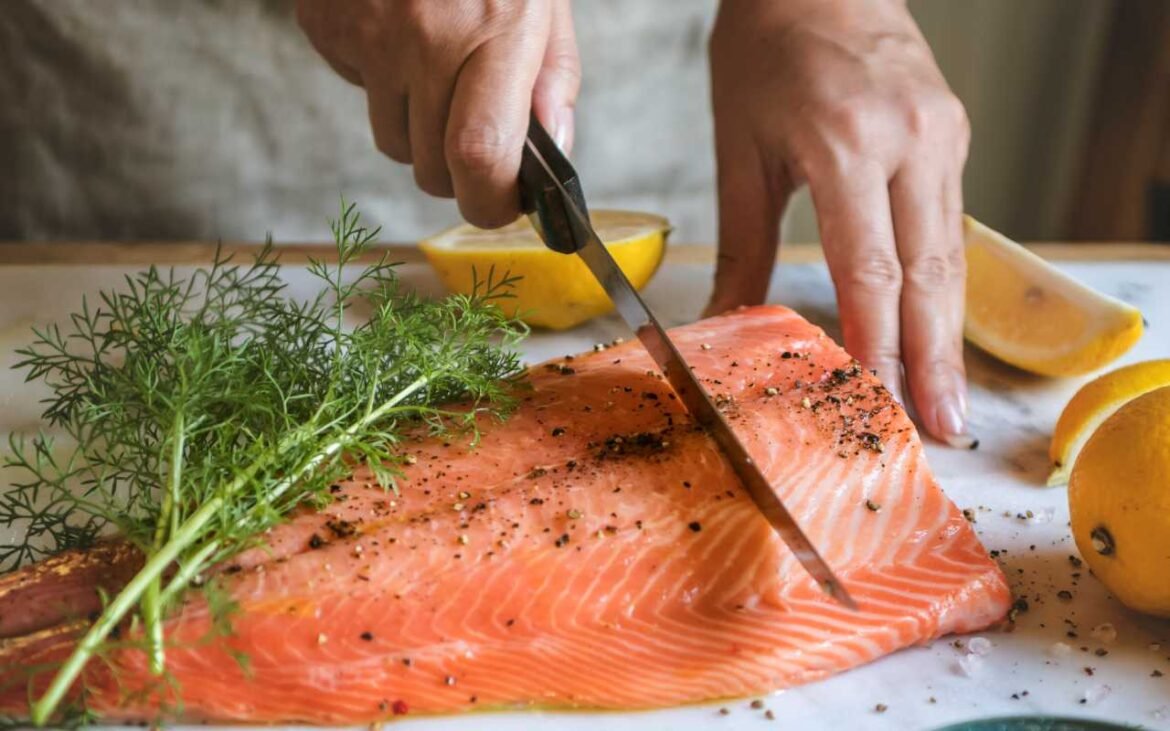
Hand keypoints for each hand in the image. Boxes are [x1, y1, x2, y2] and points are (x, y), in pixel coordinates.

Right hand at [296, 0, 579, 227]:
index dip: (489, 202)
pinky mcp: (326, 25)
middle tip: (474, 132)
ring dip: (416, 130)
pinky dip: (378, 83)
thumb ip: (554, 80)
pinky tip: (397, 33)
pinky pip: (355, 93)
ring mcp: (370, 33)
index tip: (501, 204)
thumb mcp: (542, 1)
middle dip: (456, 174)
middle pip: (431, 168)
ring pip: (391, 142)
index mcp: (496, 29)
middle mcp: (428, 35)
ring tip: (435, 68)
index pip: (479, 155)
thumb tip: (555, 157)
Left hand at [705, 0, 973, 446]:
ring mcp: (942, 136)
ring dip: (948, 333)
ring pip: (951, 255)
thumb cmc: (767, 48)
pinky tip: (935, 330)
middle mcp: (912, 140)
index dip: (878, 343)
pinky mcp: (952, 135)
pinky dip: (941, 284)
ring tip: (946, 398)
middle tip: (941, 427)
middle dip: (934, 359)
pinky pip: (950, 224)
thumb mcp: (741, 148)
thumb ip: (742, 242)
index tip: (880, 401)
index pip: (872, 268)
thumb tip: (727, 321)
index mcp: (849, 143)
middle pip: (929, 275)